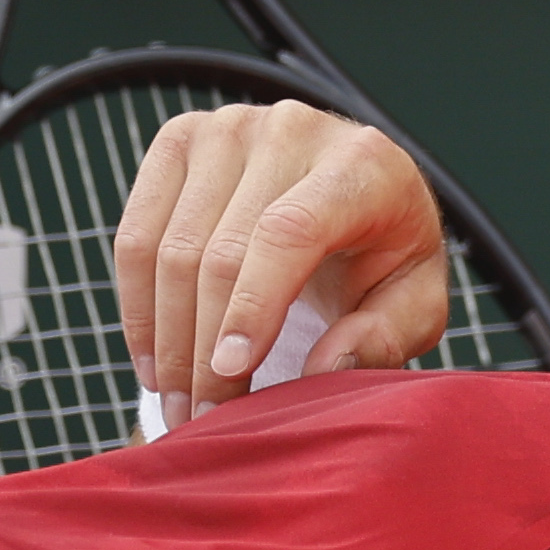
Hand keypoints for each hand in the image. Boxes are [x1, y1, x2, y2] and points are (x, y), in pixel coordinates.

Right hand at [112, 99, 455, 427]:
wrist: (353, 195)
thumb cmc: (386, 259)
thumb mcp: (414, 304)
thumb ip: (384, 338)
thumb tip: (322, 368)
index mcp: (362, 164)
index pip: (290, 231)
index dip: (253, 306)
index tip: (231, 375)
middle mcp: (292, 129)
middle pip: (220, 250)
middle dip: (203, 350)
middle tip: (202, 422)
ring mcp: (229, 127)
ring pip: (170, 249)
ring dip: (166, 341)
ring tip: (178, 405)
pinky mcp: (181, 139)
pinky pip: (135, 234)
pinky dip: (137, 307)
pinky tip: (153, 361)